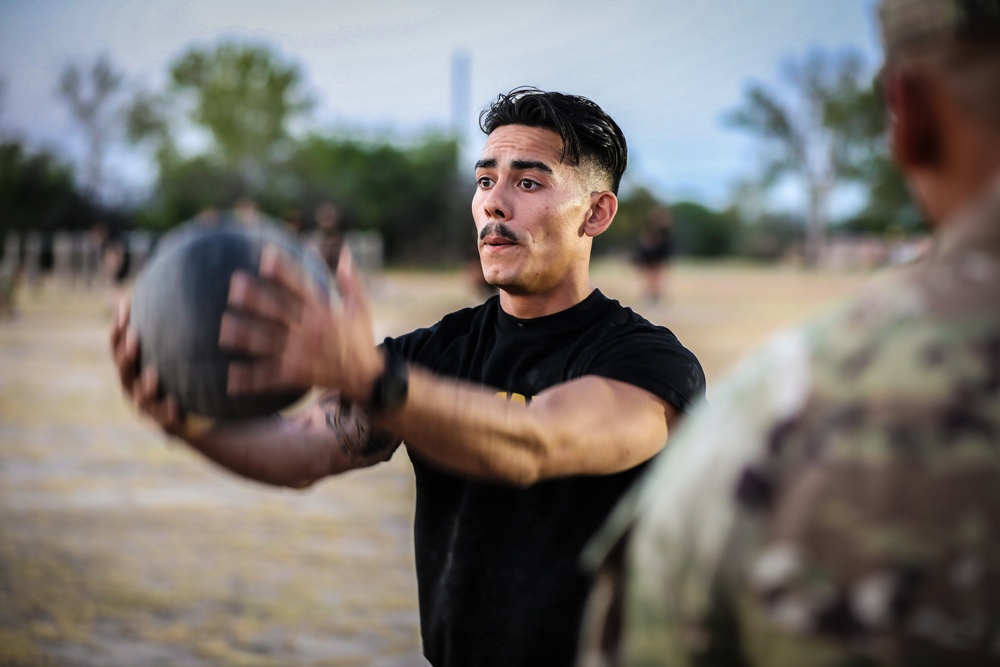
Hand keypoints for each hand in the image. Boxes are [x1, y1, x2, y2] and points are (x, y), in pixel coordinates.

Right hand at [109, 299, 184, 433]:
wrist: (216, 420)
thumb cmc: (195, 381)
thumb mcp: (189, 353)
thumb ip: (180, 328)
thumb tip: (184, 286)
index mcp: (137, 374)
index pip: (121, 349)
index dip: (119, 329)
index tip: (125, 304)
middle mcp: (139, 392)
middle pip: (125, 373)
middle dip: (126, 354)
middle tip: (134, 334)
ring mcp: (153, 412)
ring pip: (143, 400)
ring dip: (145, 386)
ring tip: (152, 373)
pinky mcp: (171, 429)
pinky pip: (168, 424)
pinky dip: (169, 413)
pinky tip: (177, 403)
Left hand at [221, 245, 381, 403]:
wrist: (366, 378)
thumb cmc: (360, 339)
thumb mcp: (361, 308)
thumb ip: (351, 281)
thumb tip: (344, 252)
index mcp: (323, 312)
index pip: (301, 286)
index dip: (284, 271)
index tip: (265, 256)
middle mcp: (309, 332)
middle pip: (278, 312)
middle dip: (256, 299)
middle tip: (235, 286)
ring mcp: (300, 355)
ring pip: (268, 343)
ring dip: (245, 336)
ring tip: (224, 327)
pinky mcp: (295, 376)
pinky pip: (269, 378)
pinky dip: (249, 380)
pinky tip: (230, 378)